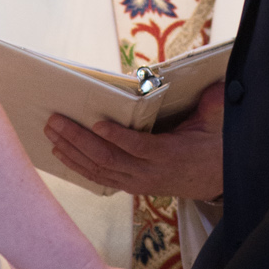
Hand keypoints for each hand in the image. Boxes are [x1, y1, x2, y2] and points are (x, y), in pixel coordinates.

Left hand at [46, 84, 224, 201]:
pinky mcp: (133, 186)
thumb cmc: (211, 143)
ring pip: (100, 171)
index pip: (139, 147)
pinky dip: (80, 167)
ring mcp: (139, 183)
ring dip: (72, 153)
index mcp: (169, 155)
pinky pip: (102, 179)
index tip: (97, 121)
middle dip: (78, 140)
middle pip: (109, 159)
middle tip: (55, 121)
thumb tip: (212, 82)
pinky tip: (63, 154)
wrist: (217, 178)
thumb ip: (210, 102)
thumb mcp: (213, 121)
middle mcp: (150, 174)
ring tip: (51, 134)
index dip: (118, 137)